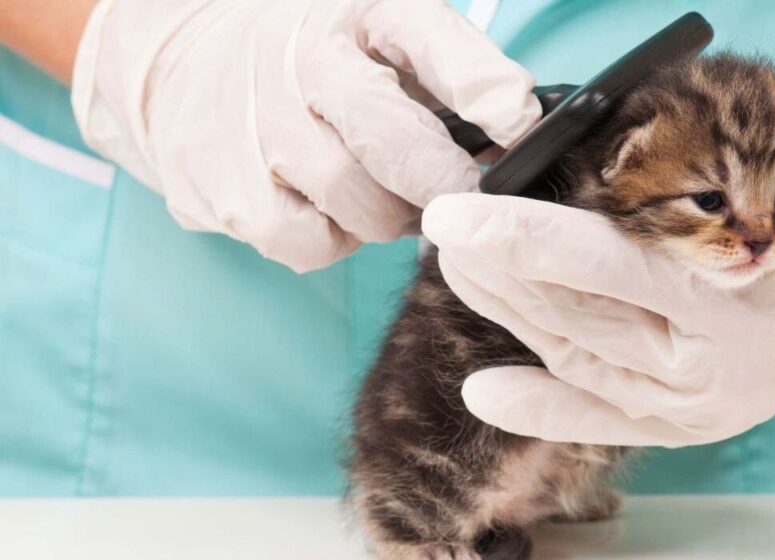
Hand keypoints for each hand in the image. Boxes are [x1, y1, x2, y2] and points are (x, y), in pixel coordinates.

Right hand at [72, 0, 539, 271]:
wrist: (176, 61)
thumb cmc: (306, 52)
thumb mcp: (373, 28)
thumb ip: (444, 69)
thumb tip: (515, 128)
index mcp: (355, 9)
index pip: (429, 39)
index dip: (484, 86)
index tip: (522, 123)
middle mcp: (303, 63)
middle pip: (399, 144)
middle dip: (449, 182)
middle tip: (469, 197)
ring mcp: (260, 131)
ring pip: (365, 206)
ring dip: (393, 213)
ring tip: (388, 191)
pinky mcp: (229, 194)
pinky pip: (314, 244)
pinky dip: (337, 239)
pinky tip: (330, 208)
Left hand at [422, 60, 774, 446]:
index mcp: (750, 300)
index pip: (617, 264)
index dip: (528, 236)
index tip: (455, 214)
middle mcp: (716, 362)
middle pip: (578, 314)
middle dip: (500, 271)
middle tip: (441, 225)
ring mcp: (700, 398)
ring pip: (579, 357)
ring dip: (510, 316)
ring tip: (458, 268)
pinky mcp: (691, 414)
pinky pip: (604, 415)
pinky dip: (545, 406)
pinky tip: (487, 391)